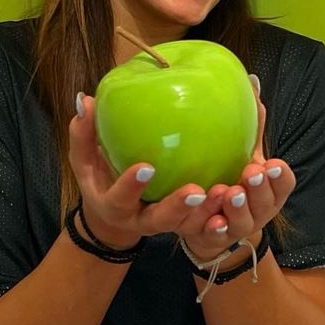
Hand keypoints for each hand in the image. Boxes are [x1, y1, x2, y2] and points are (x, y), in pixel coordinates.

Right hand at [67, 92, 262, 249]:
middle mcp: (143, 220)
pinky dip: (224, 207)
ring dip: (208, 210)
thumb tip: (85, 99)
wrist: (116, 214)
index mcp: (117, 206)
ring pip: (190, 224)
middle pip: (162, 220)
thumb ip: (84, 134)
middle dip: (179, 207)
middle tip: (196, 189)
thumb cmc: (101, 177)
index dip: (131, 186)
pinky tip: (241, 185)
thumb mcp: (86, 160)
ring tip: (226, 190)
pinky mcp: (188, 220)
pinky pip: (207, 218)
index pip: (121, 199)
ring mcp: (167, 223)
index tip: (146, 167)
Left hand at [177, 75, 294, 263]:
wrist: (210, 222)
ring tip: (230, 194)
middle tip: (250, 173)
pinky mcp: (214, 238)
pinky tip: (211, 220)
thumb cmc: (230, 178)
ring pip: (243, 221)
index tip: (274, 162)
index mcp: (269, 188)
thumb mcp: (242, 150)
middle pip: (266, 203)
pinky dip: (215, 229)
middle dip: (260, 189)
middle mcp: (258, 210)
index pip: (284, 183)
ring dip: (238, 209)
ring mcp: (238, 227)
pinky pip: (215, 237)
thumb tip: (251, 80)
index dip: (281, 176)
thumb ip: (250, 121)